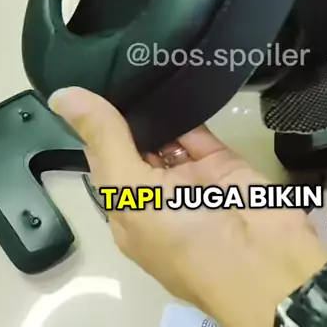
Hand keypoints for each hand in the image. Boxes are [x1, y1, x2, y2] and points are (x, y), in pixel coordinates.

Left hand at [49, 87, 326, 326]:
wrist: (264, 262)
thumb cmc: (185, 238)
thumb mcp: (132, 192)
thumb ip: (105, 140)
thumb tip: (62, 96)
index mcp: (128, 215)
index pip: (103, 164)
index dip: (93, 128)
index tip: (83, 85)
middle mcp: (157, 198)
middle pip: (135, 147)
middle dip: (125, 114)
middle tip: (112, 64)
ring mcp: (192, 181)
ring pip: (167, 136)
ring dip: (154, 109)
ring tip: (138, 63)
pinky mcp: (223, 163)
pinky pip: (199, 131)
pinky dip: (187, 109)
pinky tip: (171, 79)